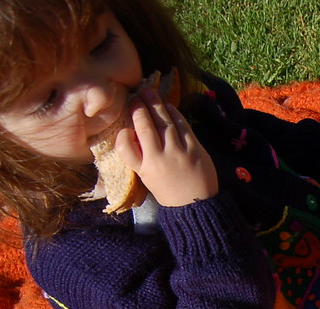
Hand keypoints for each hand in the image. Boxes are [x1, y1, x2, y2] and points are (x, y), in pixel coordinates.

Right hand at [115, 86, 218, 206]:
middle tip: (136, 94)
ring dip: (155, 104)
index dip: (123, 132)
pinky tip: (168, 106)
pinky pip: (182, 126)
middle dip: (139, 108)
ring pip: (163, 122)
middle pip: (145, 127)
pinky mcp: (195, 149)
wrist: (197, 205)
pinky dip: (174, 114)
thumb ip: (140, 158)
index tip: (124, 124)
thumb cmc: (169, 192)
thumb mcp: (148, 179)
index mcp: (144, 169)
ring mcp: (178, 152)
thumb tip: (133, 133)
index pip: (125, 146)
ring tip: (149, 91)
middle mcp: (159, 159)